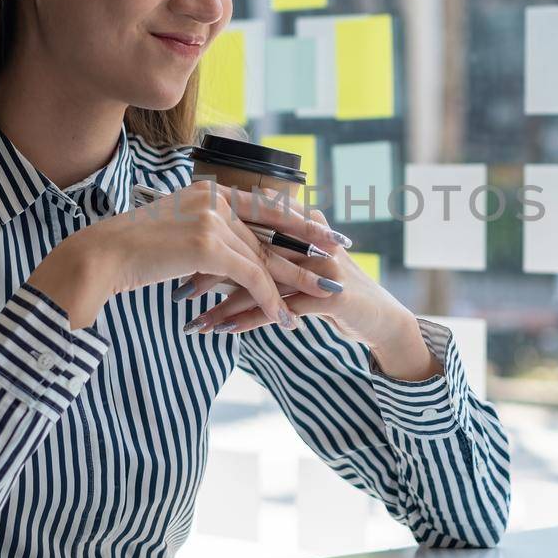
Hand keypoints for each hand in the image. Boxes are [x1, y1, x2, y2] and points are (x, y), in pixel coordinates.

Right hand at [29, 181, 346, 329]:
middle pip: (271, 232)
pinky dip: (269, 298)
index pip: (265, 207)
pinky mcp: (207, 244)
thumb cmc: (132, 254)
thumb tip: (231, 260)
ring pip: (265, 257)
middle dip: (308, 248)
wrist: (100, 258)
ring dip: (295, 282)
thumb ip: (209, 240)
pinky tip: (284, 317)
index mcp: (209, 192)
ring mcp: (211, 219)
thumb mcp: (178, 238)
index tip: (326, 231)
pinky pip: (250, 276)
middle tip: (341, 259)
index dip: (299, 221)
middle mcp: (214, 199)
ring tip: (326, 294)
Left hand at [178, 201, 411, 348]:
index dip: (214, 248)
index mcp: (300, 228)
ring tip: (194, 322)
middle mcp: (309, 242)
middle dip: (211, 276)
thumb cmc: (333, 292)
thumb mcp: (301, 268)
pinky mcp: (328, 296)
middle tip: (177, 292)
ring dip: (223, 305)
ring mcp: (319, 268)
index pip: (250, 232)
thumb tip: (223, 254)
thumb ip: (269, 254)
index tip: (180, 263)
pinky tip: (223, 330)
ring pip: (260, 283)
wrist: (379, 318)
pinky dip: (248, 319)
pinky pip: (279, 308)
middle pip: (249, 256)